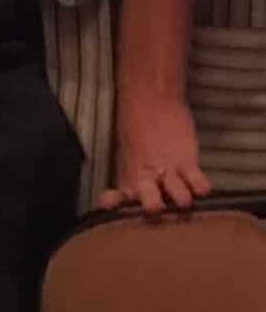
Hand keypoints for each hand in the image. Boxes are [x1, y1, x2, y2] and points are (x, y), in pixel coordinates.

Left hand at [105, 93, 212, 216]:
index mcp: (129, 176)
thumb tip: (114, 198)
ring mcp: (169, 170)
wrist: (149, 99)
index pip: (117, 198)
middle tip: (160, 210)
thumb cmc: (136, 126)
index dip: (114, 205)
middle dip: (157, 211)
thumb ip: (127, 177)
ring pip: (181, 198)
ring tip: (184, 198)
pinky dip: (203, 189)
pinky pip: (200, 184)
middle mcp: (147, 177)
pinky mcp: (188, 161)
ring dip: (184, 201)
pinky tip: (200, 186)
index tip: (109, 205)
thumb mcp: (126, 153)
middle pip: (152, 206)